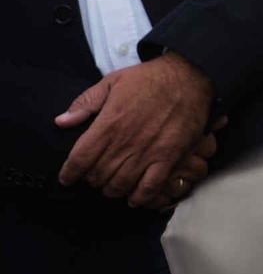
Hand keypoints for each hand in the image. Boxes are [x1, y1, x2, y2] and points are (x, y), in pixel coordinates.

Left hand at [55, 53, 214, 206]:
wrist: (191, 76)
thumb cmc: (150, 79)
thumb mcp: (113, 82)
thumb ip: (85, 103)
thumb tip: (61, 122)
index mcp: (108, 124)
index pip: (79, 160)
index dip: (69, 173)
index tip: (67, 177)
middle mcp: (125, 143)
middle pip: (98, 176)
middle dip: (91, 180)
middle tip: (94, 176)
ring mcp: (148, 152)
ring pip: (120, 185)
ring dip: (112, 189)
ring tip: (112, 184)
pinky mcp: (169, 157)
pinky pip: (150, 187)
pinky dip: (139, 197)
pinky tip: (133, 197)